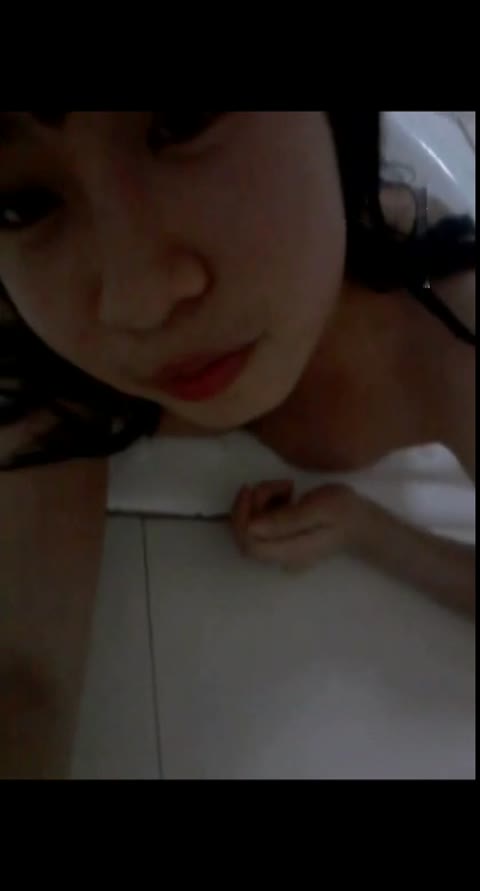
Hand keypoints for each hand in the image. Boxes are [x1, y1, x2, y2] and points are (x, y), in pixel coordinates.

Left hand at [231, 480, 362, 572]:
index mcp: (290, 551)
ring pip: (252, 527)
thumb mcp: (319, 508)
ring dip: (260, 501)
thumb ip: (286, 519)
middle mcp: (281, 557)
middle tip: (275, 485)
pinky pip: (261, 524)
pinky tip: (286, 495)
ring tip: (286, 487)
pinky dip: (266, 505)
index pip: (249, 544)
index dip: (241, 518)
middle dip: (251, 505)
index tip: (250, 489)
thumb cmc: (344, 512)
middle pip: (246, 535)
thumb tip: (251, 528)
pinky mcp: (282, 540)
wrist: (361, 523)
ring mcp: (281, 551)